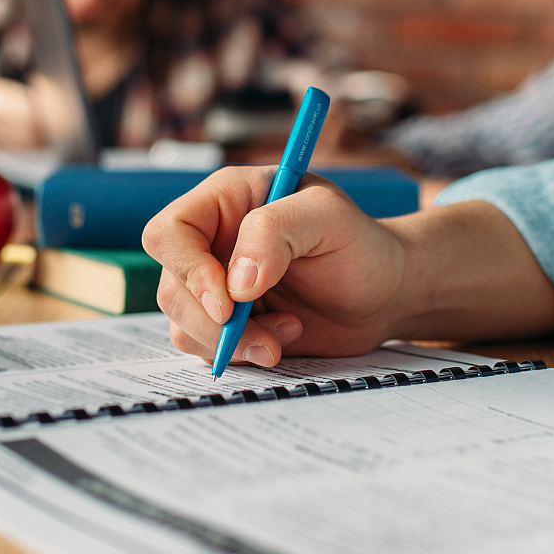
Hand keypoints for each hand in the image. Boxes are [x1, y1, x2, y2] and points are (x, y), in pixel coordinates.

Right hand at [142, 166, 407, 366]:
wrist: (382, 293)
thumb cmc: (358, 245)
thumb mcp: (328, 218)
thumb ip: (275, 232)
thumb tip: (235, 283)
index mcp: (226, 200)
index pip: (171, 232)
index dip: (188, 270)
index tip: (228, 302)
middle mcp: (211, 240)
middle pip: (172, 285)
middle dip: (214, 321)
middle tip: (264, 336)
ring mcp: (215, 284)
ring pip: (182, 322)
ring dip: (231, 341)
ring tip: (288, 331)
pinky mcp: (226, 322)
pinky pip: (204, 346)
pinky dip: (241, 352)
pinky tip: (282, 339)